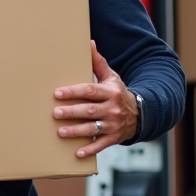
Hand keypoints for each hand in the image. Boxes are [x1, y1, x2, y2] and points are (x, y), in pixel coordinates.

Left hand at [53, 41, 137, 158]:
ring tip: (60, 131)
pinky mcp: (114, 138)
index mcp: (110, 92)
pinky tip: (77, 153)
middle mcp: (112, 108)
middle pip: (89, 110)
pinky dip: (90, 149)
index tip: (58, 93)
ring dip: (76, 131)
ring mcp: (113, 124)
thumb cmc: (118, 93)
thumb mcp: (111, 77)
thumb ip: (98, 62)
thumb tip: (89, 43)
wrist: (140, 114)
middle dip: (72, 112)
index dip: (73, 92)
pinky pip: (101, 144)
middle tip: (55, 113)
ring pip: (93, 128)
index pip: (90, 90)